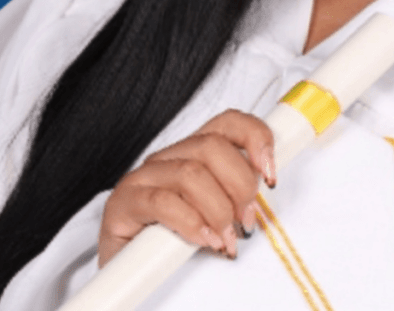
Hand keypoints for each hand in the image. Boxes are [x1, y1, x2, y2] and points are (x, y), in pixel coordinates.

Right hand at [98, 109, 275, 265]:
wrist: (123, 270)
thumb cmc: (172, 241)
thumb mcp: (211, 212)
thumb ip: (234, 196)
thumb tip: (266, 195)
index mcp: (192, 152)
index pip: (228, 122)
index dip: (255, 138)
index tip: (271, 175)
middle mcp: (167, 157)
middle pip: (212, 146)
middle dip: (240, 184)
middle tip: (246, 221)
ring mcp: (143, 177)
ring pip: (191, 173)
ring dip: (219, 210)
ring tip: (226, 240)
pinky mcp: (123, 203)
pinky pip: (163, 203)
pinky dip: (191, 223)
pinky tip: (204, 240)